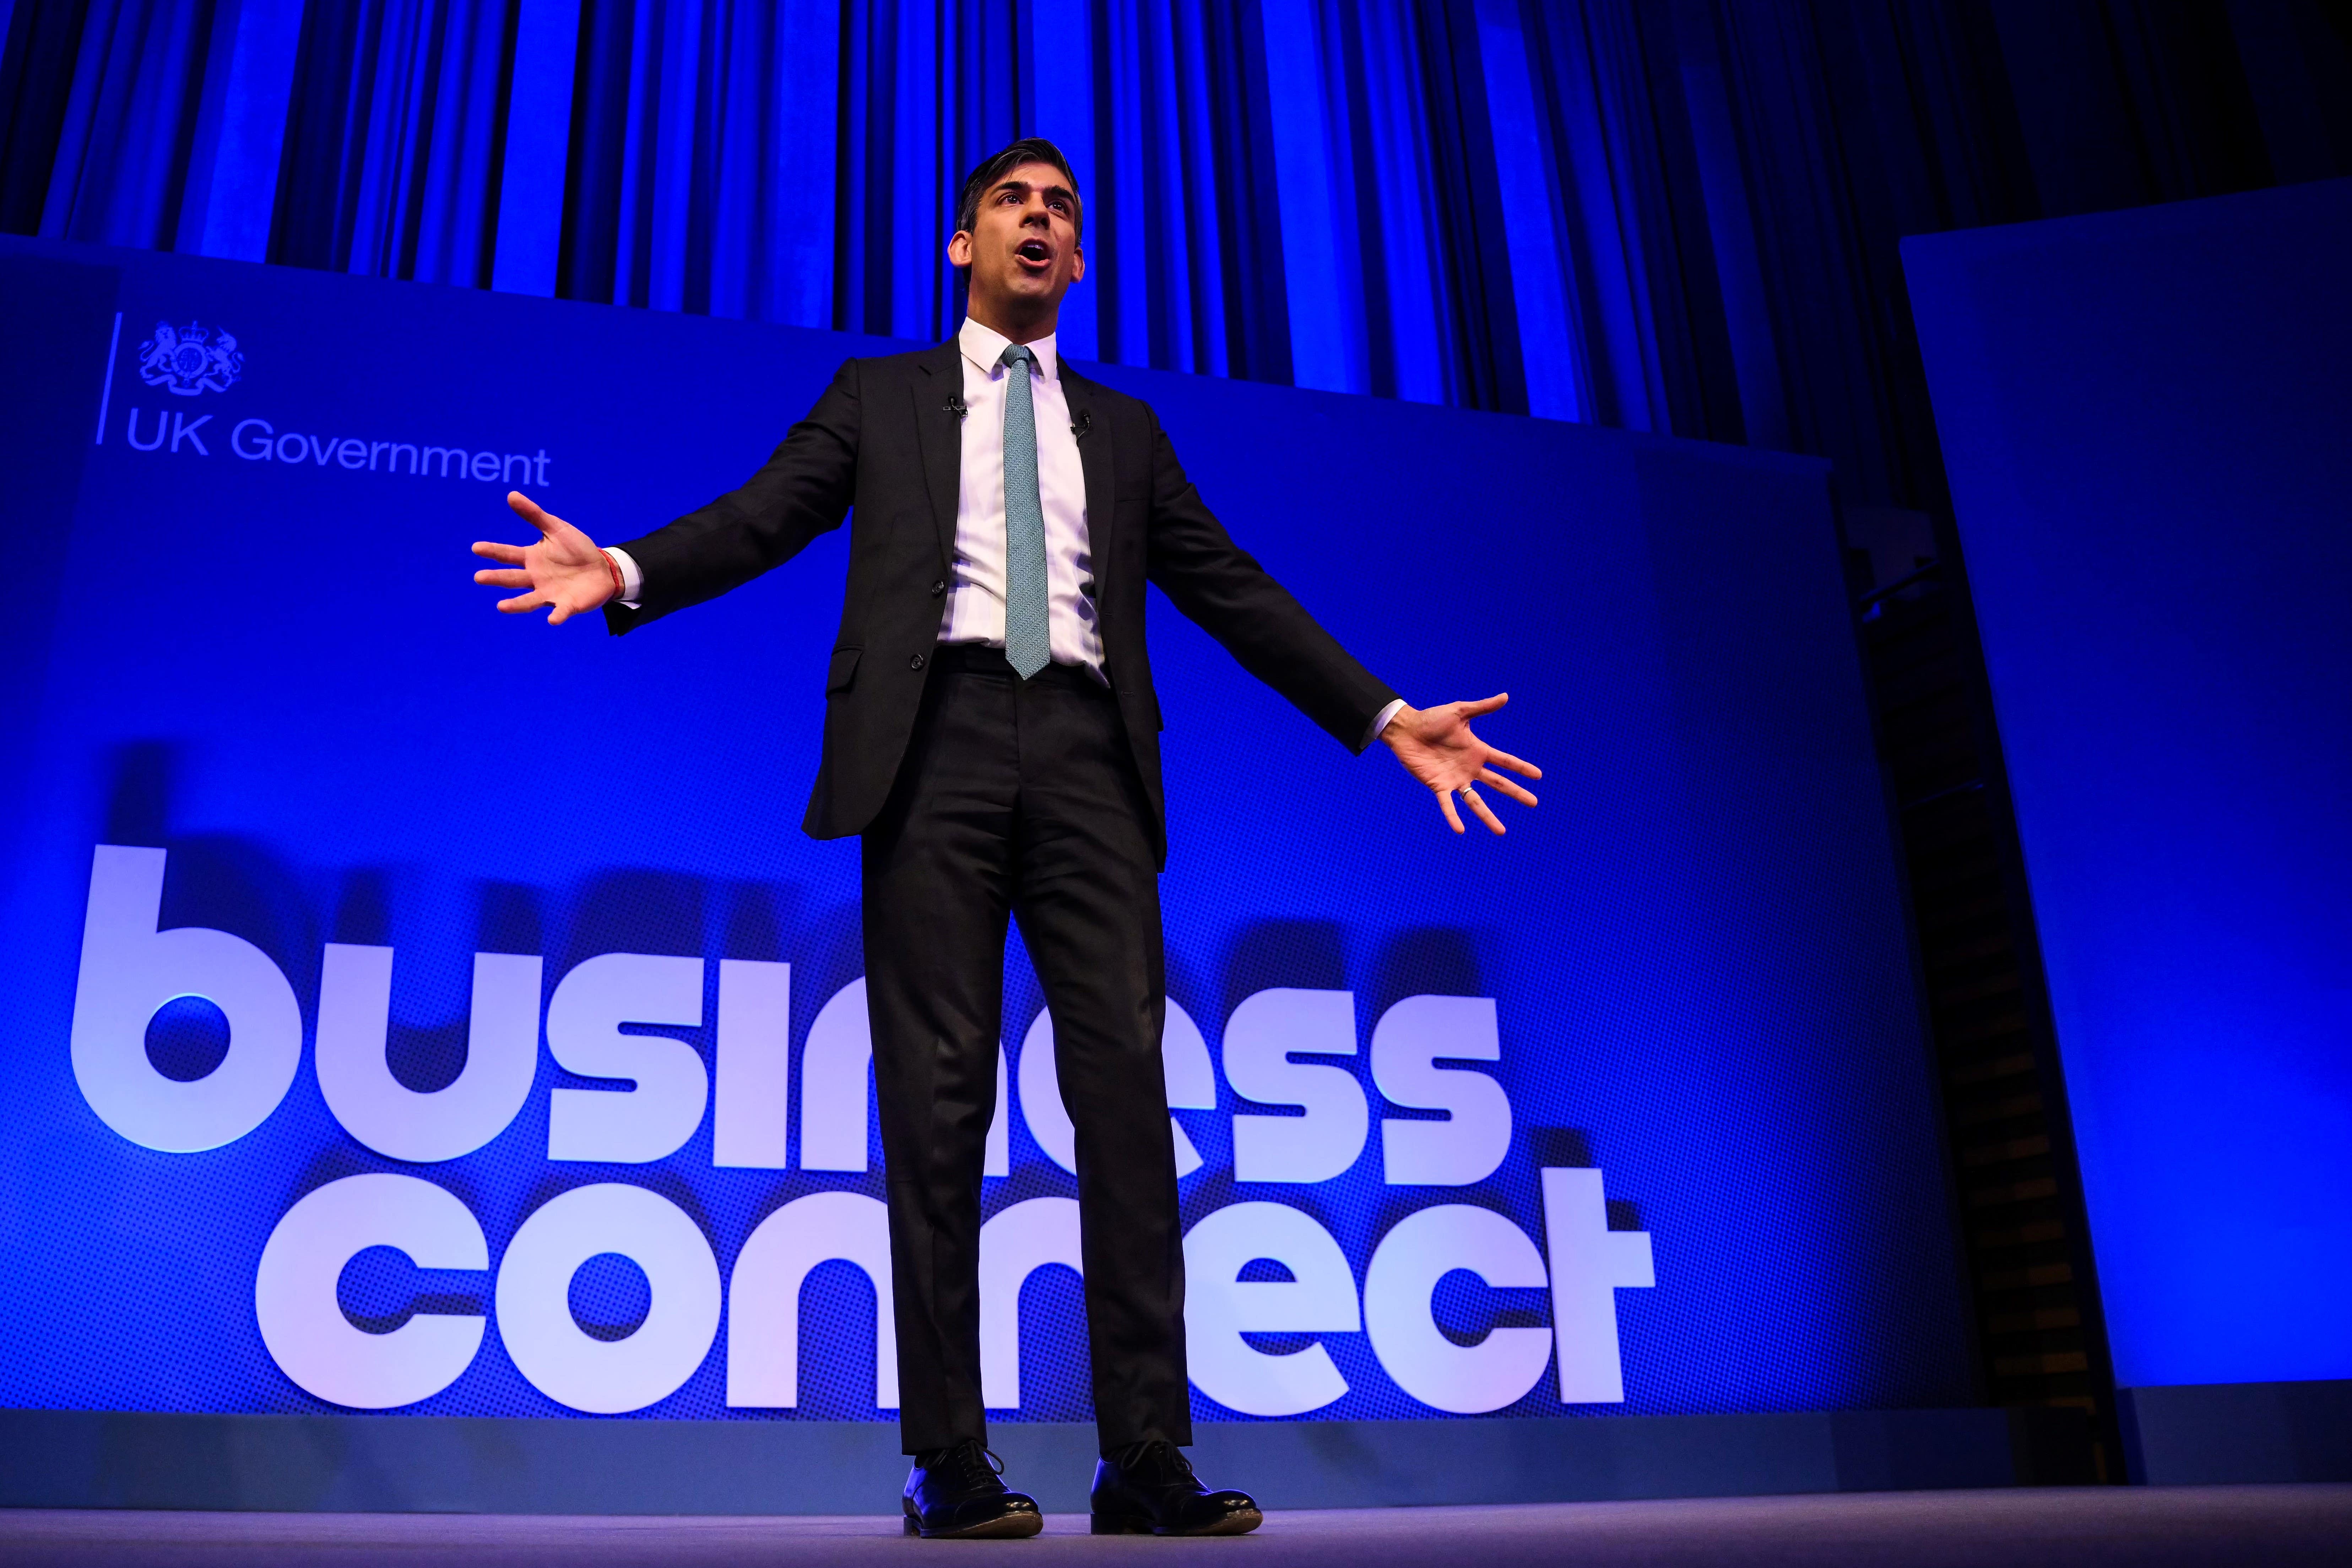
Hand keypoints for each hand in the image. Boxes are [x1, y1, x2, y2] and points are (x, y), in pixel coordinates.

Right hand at [470, 492, 614, 624]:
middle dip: (496, 578)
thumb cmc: (576, 549)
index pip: (507, 554)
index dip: (492, 551)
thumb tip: (511, 495)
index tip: (476, 547)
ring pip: (529, 600)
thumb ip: (534, 515)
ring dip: (516, 604)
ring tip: (501, 606)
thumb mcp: (556, 528)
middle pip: (512, 578)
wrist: (602, 568)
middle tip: (479, 577)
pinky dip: (557, 616)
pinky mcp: (567, 605)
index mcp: (531, 558)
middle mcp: (535, 578)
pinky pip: (560, 611)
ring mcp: (549, 593)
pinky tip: (552, 619)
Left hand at [1380, 694, 1540, 834]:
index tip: (1538, 776)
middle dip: (1516, 793)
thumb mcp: (1459, 711)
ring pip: (1475, 801)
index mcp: (1478, 751)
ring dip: (1488, 817)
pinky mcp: (1438, 786)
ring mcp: (1455, 779)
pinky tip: (1460, 830)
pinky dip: (1453, 817)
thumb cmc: (1431, 719)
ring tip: (1501, 831)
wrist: (1406, 729)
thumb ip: (1482, 707)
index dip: (1521, 768)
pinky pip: (1447, 805)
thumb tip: (1505, 696)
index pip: (1505, 761)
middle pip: (1498, 783)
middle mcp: (1470, 768)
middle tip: (1534, 803)